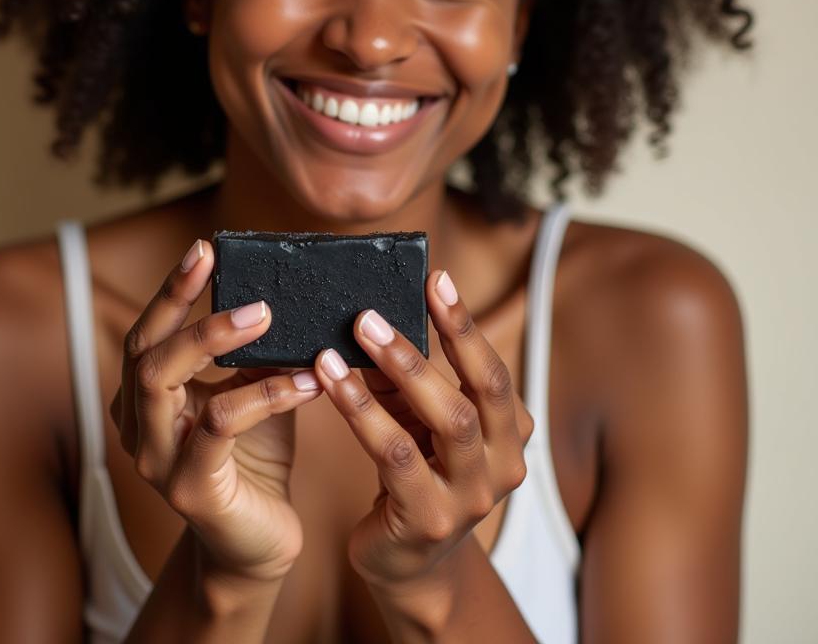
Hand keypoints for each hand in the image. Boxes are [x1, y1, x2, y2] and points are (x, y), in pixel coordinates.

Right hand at [109, 239, 322, 583]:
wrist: (258, 544)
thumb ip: (253, 351)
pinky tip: (305, 380)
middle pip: (143, 351)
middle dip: (178, 303)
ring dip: (212, 339)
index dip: (171, 290)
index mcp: (148, 399)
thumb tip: (283, 293)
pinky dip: (264, 394)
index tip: (203, 248)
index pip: (148, 333)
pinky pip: (220, 425)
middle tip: (219, 267)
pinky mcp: (191, 487)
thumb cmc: (254, 458)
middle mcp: (141, 426)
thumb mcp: (252, 390)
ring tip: (262, 315)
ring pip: (163, 382)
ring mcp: (159, 459)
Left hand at [311, 268, 534, 588]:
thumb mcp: (417, 422)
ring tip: (356, 333)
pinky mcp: (429, 519)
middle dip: (436, 340)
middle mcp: (503, 465)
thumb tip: (372, 316)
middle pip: (478, 392)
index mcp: (510, 434)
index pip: (493, 371)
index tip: (437, 279)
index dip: (465, 325)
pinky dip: (363, 412)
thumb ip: (405, 379)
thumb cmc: (414, 474)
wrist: (408, 562)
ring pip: (445, 421)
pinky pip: (396, 456)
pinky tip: (332, 381)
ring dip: (399, 370)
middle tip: (380, 309)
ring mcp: (471, 497)